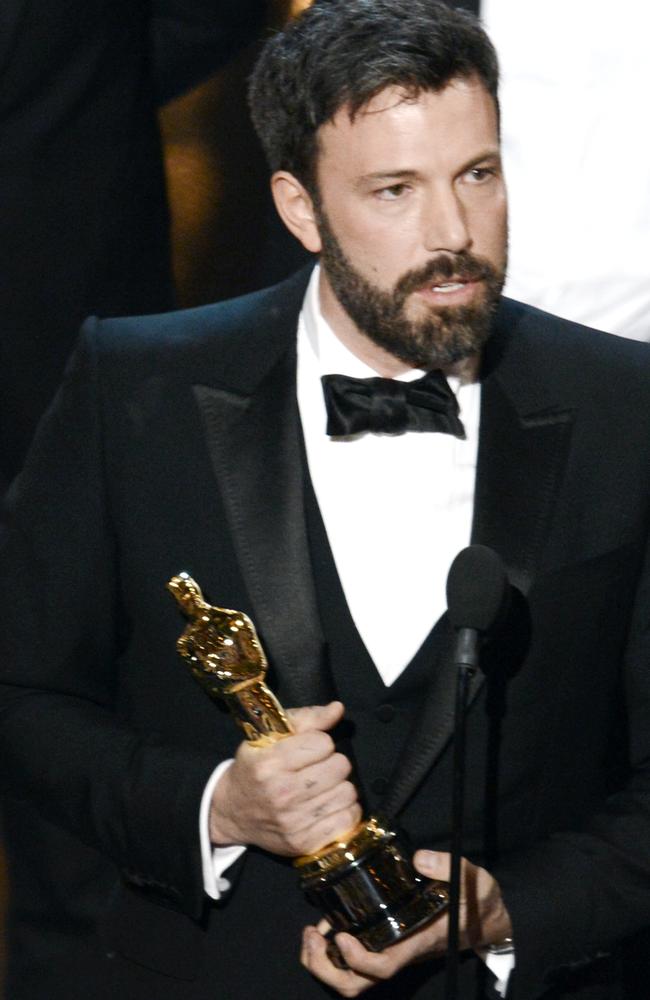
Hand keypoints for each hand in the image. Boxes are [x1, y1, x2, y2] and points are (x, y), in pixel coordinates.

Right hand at [209, 701, 360, 855]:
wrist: (233, 813)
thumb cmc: (255, 769)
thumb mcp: (268, 737)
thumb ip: (306, 719)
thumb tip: (338, 709)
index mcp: (270, 763)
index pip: (323, 743)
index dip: (320, 742)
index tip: (309, 750)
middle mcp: (282, 793)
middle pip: (340, 766)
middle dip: (333, 763)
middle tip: (318, 768)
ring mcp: (294, 822)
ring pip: (348, 792)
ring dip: (340, 787)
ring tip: (323, 787)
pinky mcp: (305, 843)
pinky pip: (349, 819)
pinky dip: (345, 810)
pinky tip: (329, 806)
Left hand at [300, 850, 511, 996]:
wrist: (486, 920)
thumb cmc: (477, 902)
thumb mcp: (472, 879)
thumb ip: (449, 867)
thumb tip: (420, 859)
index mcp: (416, 942)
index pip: (382, 966)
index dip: (357, 959)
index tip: (340, 936)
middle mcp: (400, 952)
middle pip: (357, 983)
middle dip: (325, 969)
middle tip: (310, 935)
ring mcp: (392, 951)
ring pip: (352, 978)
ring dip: (323, 962)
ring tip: (310, 932)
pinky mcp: (387, 943)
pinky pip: (354, 961)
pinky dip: (333, 950)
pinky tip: (327, 925)